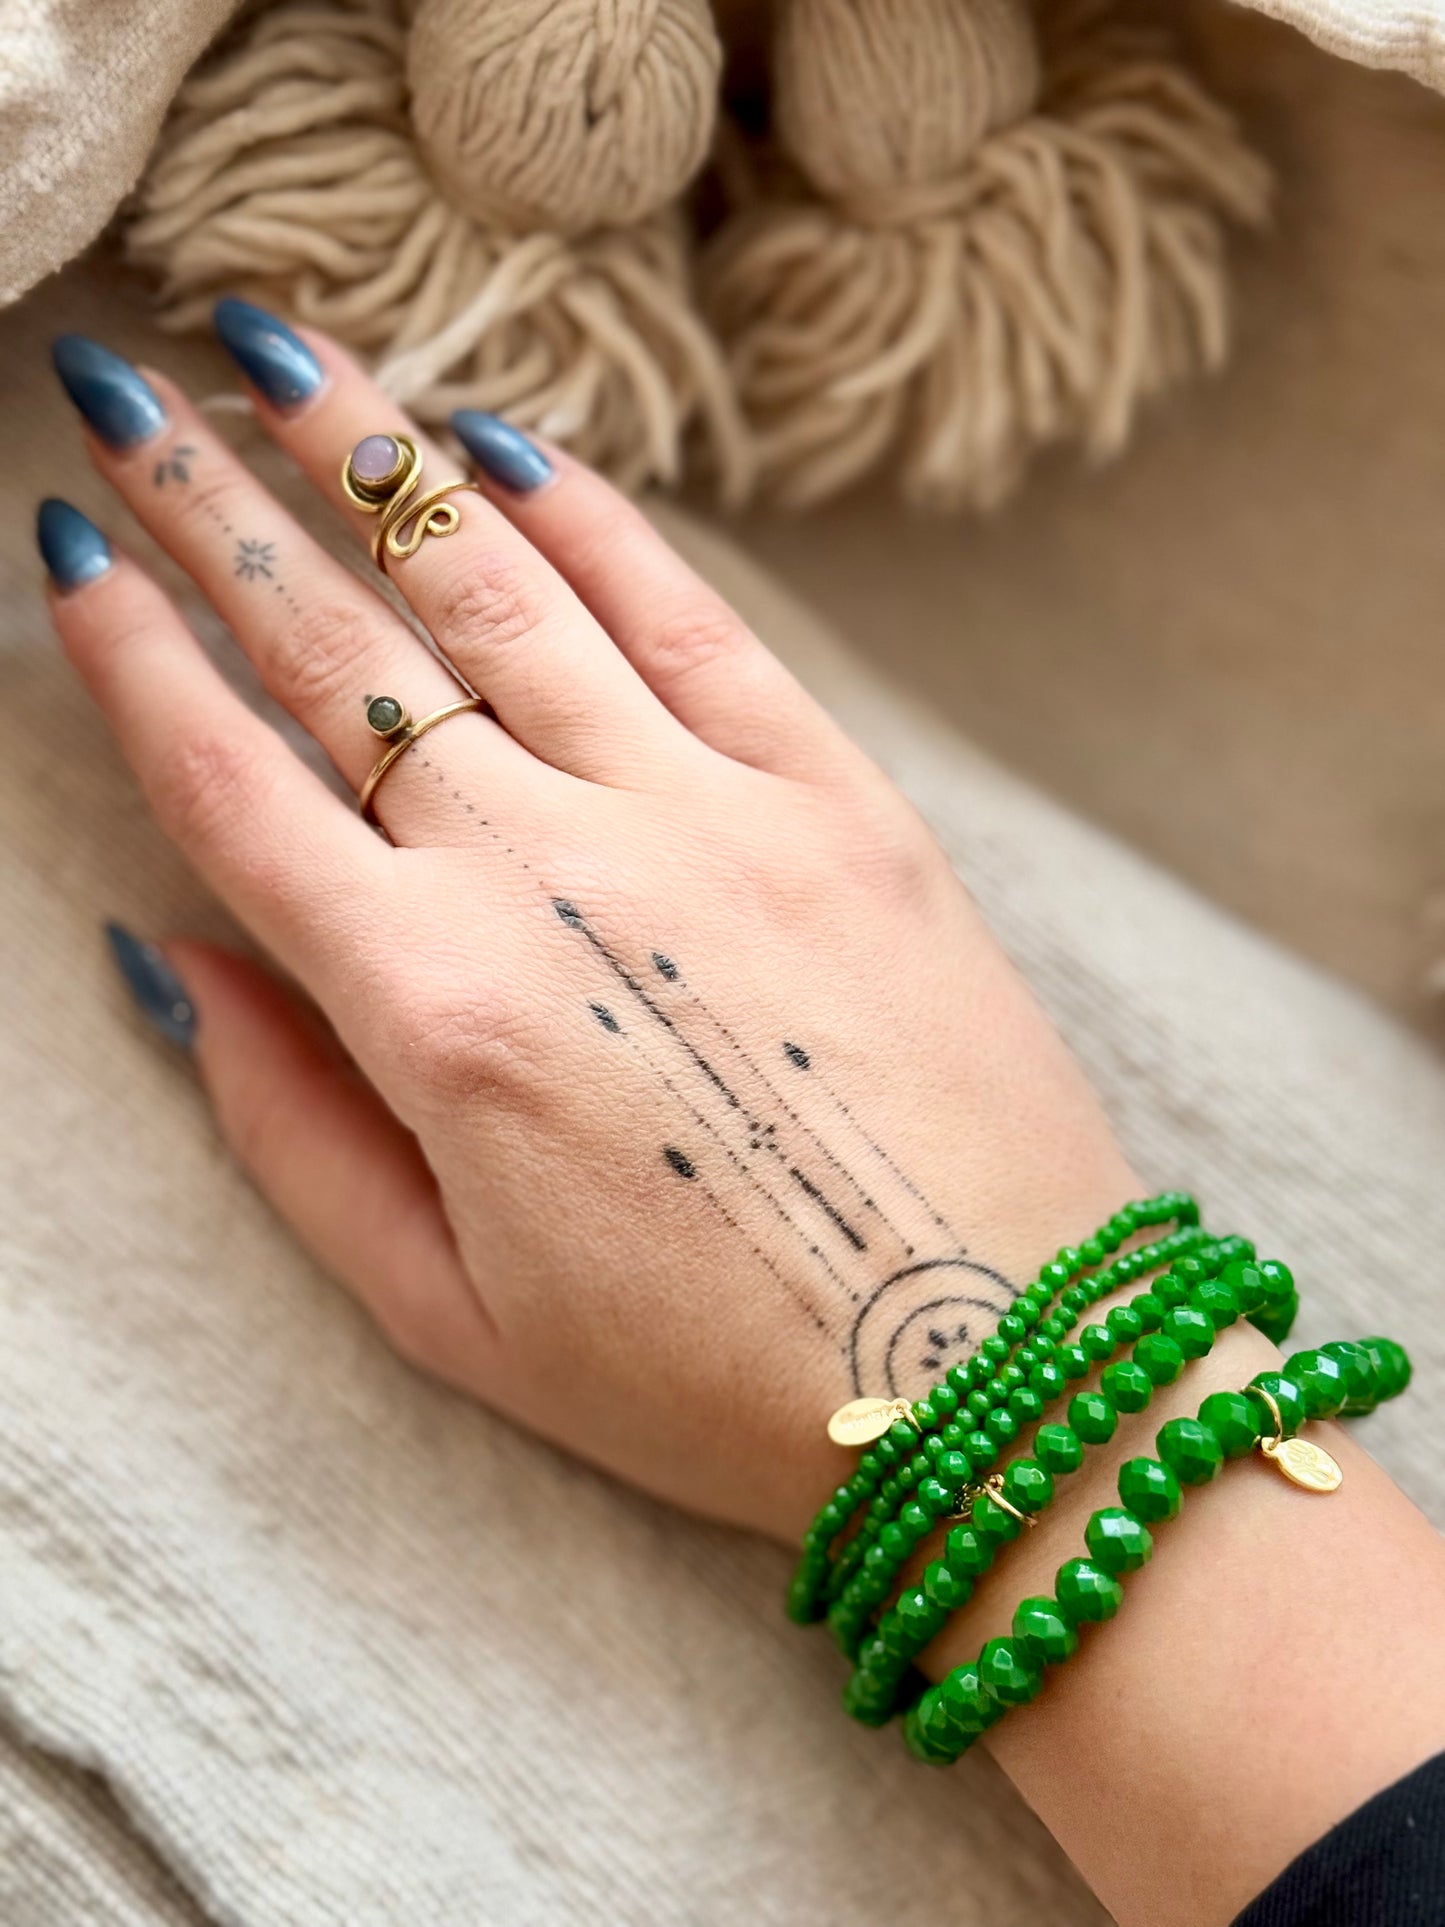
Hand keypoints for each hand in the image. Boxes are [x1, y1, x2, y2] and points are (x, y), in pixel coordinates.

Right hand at [45, 315, 1135, 1543]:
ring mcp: (709, 815)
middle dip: (214, 504)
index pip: (234, 787)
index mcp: (439, 1014)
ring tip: (280, 350)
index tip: (70, 547)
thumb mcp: (453, 1317)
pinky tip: (505, 449)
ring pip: (501, 591)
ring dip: (375, 457)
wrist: (994, 1369)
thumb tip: (179, 961)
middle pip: (345, 652)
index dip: (132, 655)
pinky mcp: (837, 800)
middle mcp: (557, 877)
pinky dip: (592, 522)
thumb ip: (294, 1133)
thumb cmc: (718, 1378)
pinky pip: (689, 618)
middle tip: (125, 389)